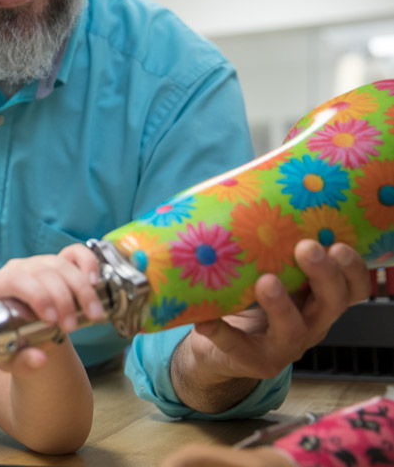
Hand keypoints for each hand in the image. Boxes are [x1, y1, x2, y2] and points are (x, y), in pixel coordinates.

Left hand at [0, 243, 103, 370]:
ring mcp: (41, 262)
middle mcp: (20, 269)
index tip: (51, 319)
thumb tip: (39, 359)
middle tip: (70, 327)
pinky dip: (87, 263)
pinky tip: (94, 281)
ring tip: (92, 315)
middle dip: (62, 300)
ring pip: (61, 265)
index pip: (15, 280)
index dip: (36, 296)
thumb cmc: (15, 343)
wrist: (29, 335)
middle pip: (42, 273)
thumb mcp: (12, 358)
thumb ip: (22, 362)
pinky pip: (75, 253)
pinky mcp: (60, 262)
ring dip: (81, 290)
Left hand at [172, 239, 369, 412]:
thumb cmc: (248, 301)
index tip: (338, 245)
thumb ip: (272, 250)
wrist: (219, 349)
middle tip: (307, 248)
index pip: (352, 288)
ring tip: (266, 282)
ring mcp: (282, 346)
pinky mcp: (251, 360)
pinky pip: (235, 346)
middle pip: (331, 304)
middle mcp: (309, 324)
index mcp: (318, 300)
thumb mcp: (269, 274)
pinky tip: (204, 321)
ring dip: (281, 304)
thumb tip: (255, 197)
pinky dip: (219, 331)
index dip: (354, 269)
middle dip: (324, 275)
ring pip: (293, 330)